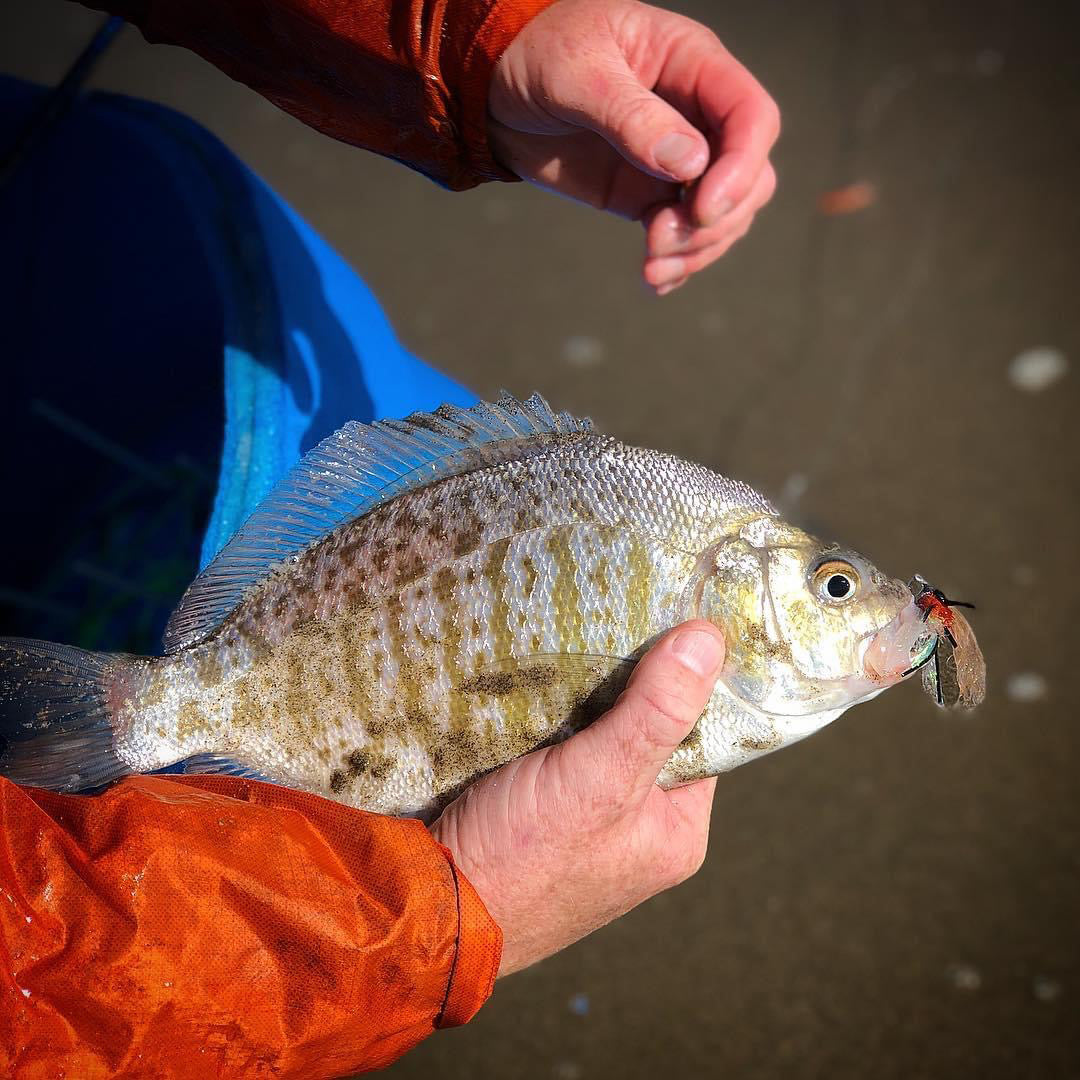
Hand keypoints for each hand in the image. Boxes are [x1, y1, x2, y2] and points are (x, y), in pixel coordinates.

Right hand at [430, 621, 724, 975]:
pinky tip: (536, 677)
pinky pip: (557, 745)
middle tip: (615, 616)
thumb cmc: (523, 857)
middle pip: (648, 730)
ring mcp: (586, 819)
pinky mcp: (538, 807)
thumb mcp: (600, 778)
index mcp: (674, 831)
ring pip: (598, 733)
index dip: (689, 677)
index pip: (702, 735)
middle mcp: (638, 828)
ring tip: (574, 635)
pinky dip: (548, 713)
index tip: (674, 615)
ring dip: (583, 693)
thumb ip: (656, 712)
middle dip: (629, 680)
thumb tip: (709, 639)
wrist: (428, 905)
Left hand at [488, 0, 778, 294]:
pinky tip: (652, 281)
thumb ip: (630, 115)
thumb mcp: (577, 72)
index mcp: (692, 65)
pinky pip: (681, 237)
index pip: (752, 118)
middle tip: (660, 238)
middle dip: (716, 220)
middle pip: (749, 177)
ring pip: (723, 216)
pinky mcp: (646, 196)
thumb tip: (688, 162)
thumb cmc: (535, 53)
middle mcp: (696, 115)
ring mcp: (674, 161)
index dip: (741, 167)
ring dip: (696, 251)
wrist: (492, 88)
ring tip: (650, 266)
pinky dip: (675, 265)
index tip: (702, 208)